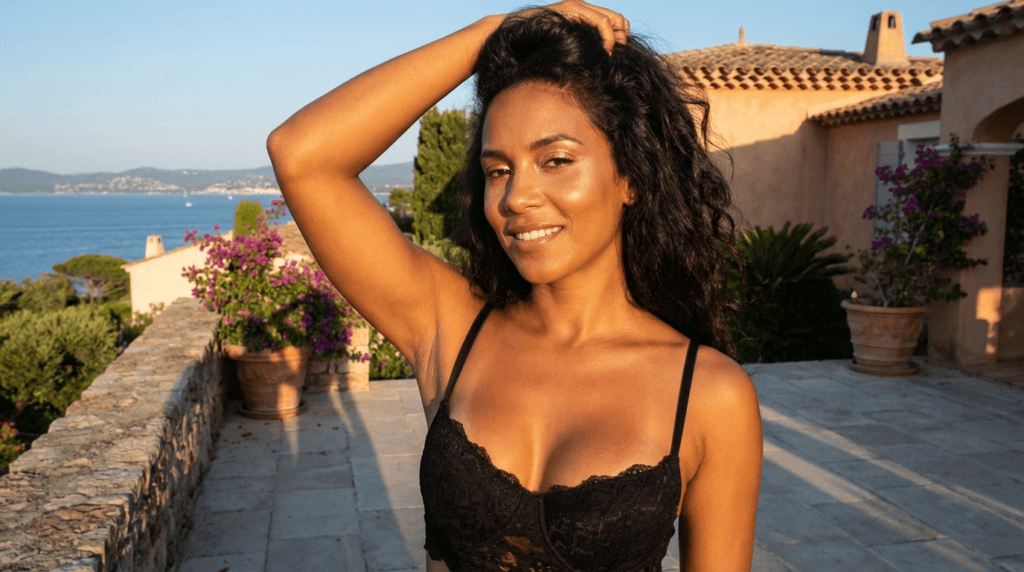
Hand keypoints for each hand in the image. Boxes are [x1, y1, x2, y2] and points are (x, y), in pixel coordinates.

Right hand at [513, 0, 629, 53]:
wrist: (509, 38)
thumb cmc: (532, 52)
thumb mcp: (563, 53)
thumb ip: (581, 54)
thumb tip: (601, 70)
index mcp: (582, 19)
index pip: (616, 25)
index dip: (621, 42)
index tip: (613, 60)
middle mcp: (583, 8)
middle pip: (621, 21)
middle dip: (623, 41)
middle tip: (613, 59)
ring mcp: (578, 6)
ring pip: (615, 21)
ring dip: (616, 41)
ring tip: (607, 57)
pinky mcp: (573, 9)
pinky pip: (602, 23)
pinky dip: (607, 39)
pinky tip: (602, 52)